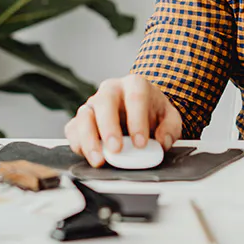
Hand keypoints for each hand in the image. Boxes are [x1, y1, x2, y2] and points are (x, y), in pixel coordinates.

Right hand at [64, 74, 181, 167]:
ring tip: (100, 159)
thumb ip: (170, 128)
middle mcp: (111, 90)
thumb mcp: (169, 117)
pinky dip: (78, 144)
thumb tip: (162, 142)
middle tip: (116, 149)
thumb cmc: (152, 111)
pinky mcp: (80, 119)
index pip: (135, 98)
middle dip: (109, 128)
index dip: (137, 121)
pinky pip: (73, 130)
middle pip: (104, 102)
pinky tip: (89, 156)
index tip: (141, 143)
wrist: (140, 110)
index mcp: (135, 84)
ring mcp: (93, 104)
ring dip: (89, 140)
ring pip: (84, 116)